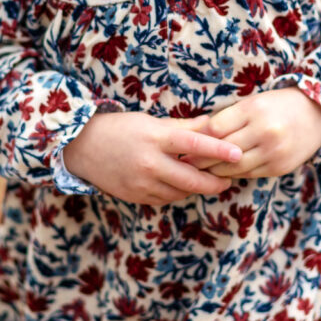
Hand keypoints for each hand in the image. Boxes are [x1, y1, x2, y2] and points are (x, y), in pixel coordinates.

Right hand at [62, 111, 242, 205]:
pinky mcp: (136, 197)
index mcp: (155, 138)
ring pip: (181, 192)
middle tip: (228, 179)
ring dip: (196, 187)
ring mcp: (142, 184)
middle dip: (215, 182)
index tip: (238, 153)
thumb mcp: (151, 122)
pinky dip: (177, 193)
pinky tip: (180, 184)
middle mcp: (150, 163)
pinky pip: (166, 199)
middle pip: (192, 179)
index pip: (195, 144)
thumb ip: (184, 126)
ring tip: (206, 179)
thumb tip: (214, 122)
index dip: (219, 150)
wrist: (81, 147)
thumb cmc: (120, 128)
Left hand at [183, 88, 320, 178]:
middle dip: (201, 158)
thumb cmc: (279, 104)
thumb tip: (198, 134)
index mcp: (254, 109)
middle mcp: (264, 131)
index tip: (185, 143)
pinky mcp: (279, 167)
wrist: (318, 114)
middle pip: (222, 151)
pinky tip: (222, 172)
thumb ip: (230, 117)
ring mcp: (273, 152)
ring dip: (214, 170)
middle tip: (185, 161)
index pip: (215, 129)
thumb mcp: (254, 101)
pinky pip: (249, 174)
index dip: (198, 139)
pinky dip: (234, 174)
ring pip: (234, 167)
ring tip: (199, 170)